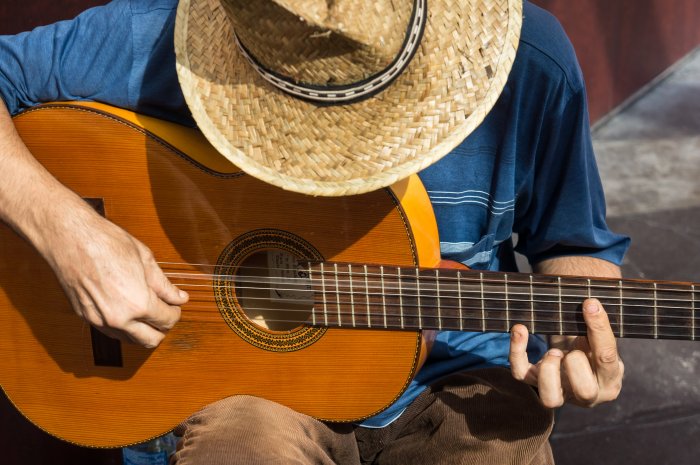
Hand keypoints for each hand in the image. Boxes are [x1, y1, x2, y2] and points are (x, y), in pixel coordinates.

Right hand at [41, 207, 187, 347]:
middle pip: (152, 340)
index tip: (175, 303)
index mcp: (138, 303)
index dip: (175, 311)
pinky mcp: (86, 317)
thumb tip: (180, 298)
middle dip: (163, 327)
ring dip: (143, 330)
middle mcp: (119, 318)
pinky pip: (112, 332)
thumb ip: (164, 285)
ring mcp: (100, 321)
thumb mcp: (145, 260)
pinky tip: (127, 310)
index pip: (168, 320)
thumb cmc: (106, 242)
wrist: (69, 238)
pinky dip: (124, 327)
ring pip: (131, 340)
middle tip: (164, 310)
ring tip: (146, 309)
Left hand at [509, 298, 623, 407]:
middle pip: (583, 390)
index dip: (598, 328)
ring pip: (549, 397)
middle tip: (570, 351)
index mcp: (610, 381)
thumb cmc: (591, 345)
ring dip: (548, 370)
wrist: (575, 358)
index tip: (589, 303)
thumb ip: (597, 326)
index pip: (606, 358)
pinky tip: (520, 329)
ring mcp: (560, 393)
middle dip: (574, 365)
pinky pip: (520, 373)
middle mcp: (587, 395)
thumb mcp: (599, 337)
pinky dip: (516, 351)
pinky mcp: (535, 385)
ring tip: (553, 352)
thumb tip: (590, 303)